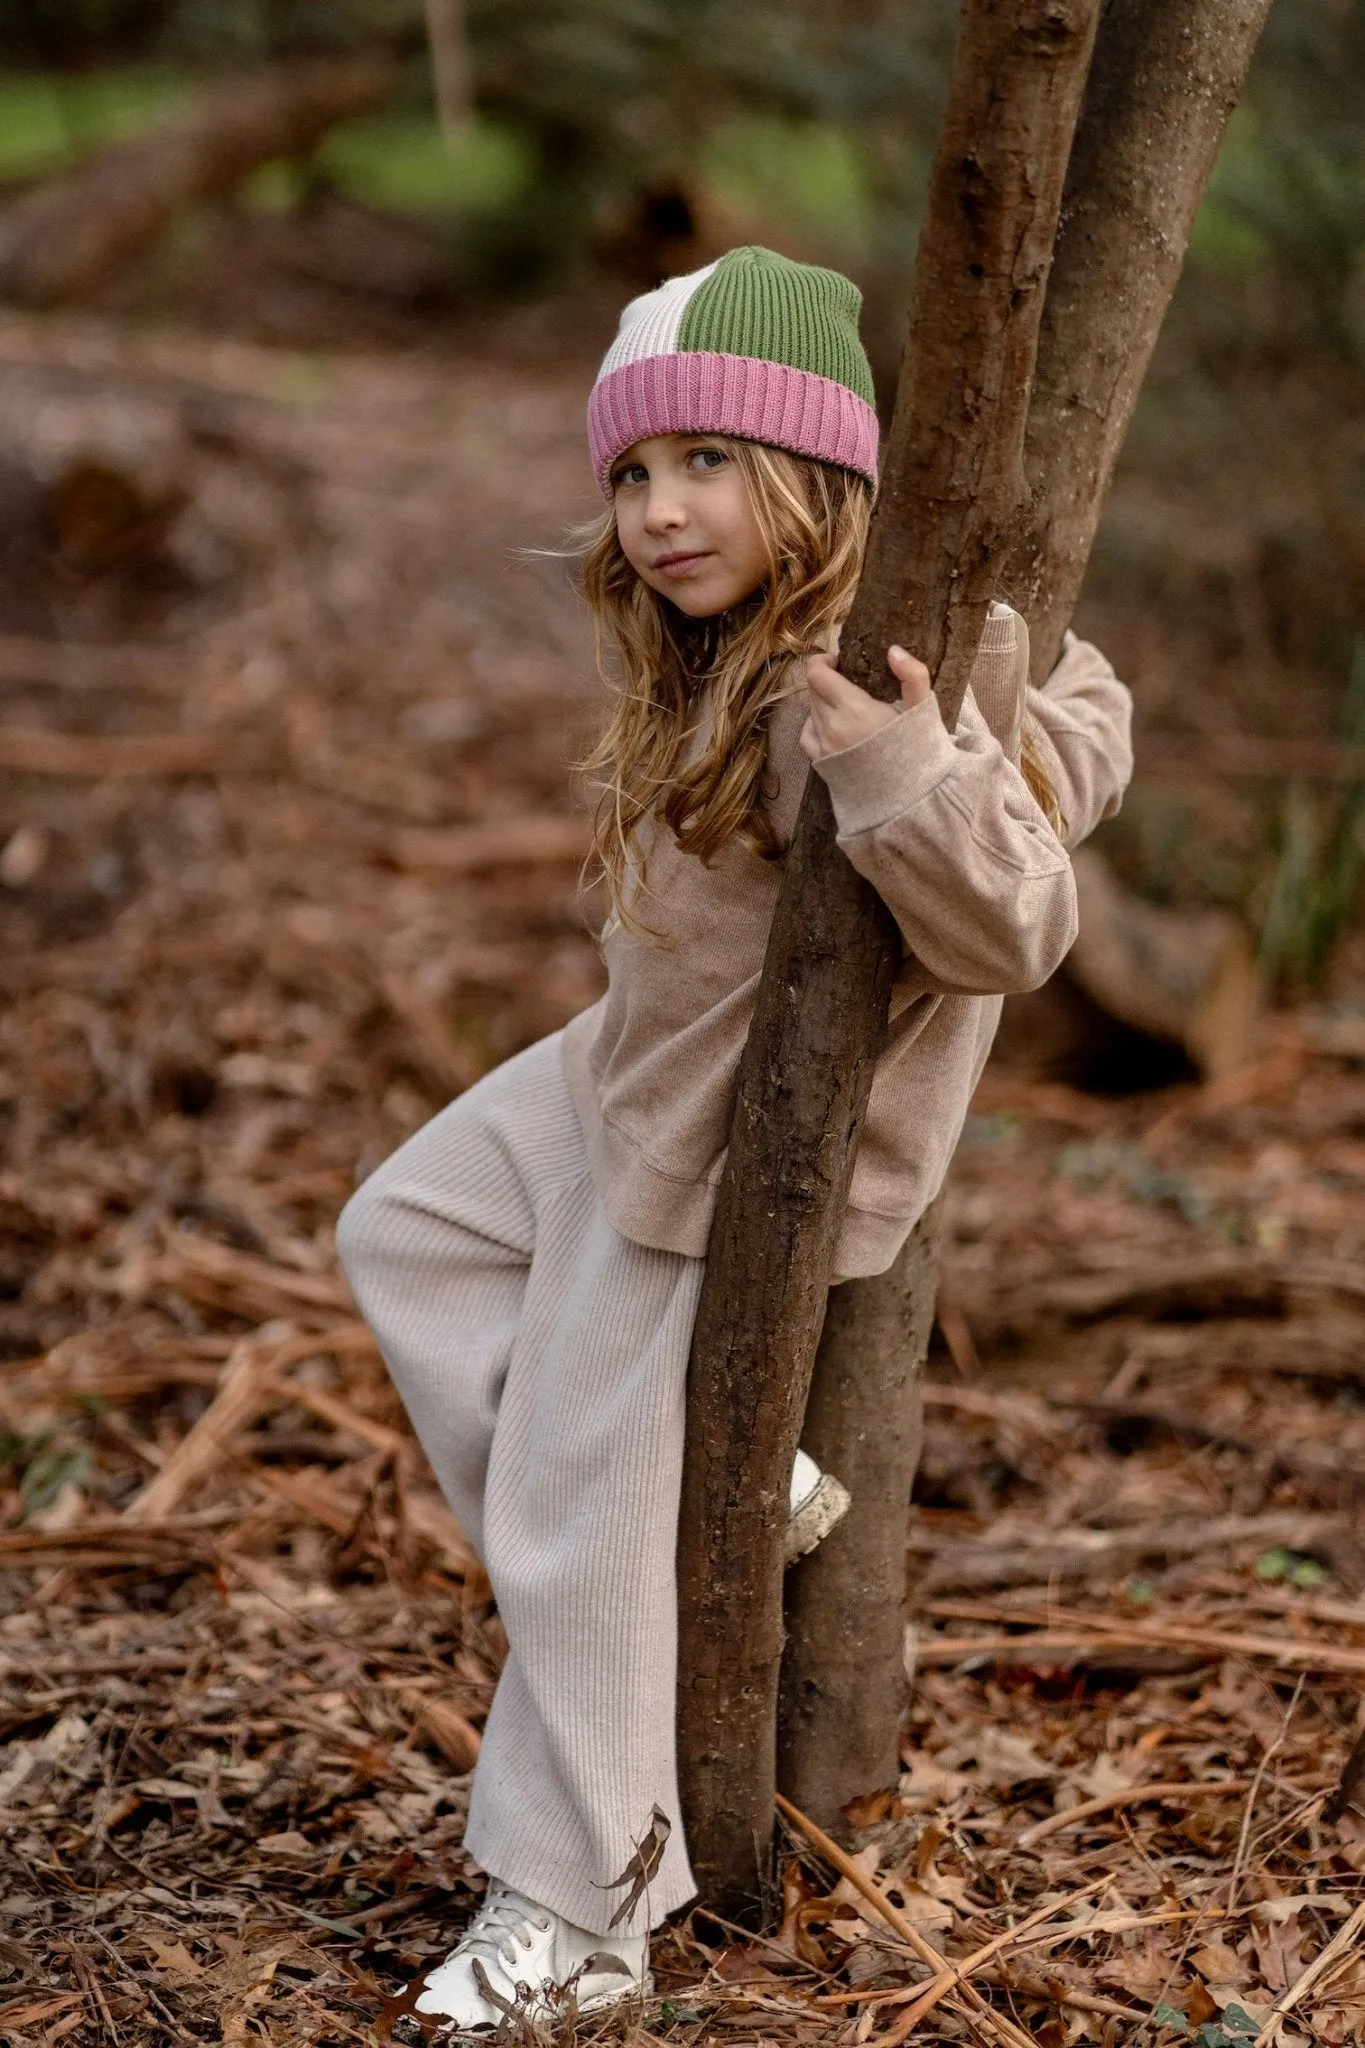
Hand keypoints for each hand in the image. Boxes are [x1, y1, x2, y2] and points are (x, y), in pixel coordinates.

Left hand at [800, 644, 931, 761]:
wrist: (913, 794)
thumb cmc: (919, 749)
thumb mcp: (922, 707)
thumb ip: (912, 674)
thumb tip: (893, 650)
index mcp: (854, 708)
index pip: (816, 674)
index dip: (823, 662)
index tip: (839, 662)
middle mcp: (832, 727)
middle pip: (812, 691)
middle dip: (826, 681)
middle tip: (847, 683)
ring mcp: (824, 747)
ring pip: (810, 711)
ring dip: (823, 702)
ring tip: (846, 706)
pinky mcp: (822, 764)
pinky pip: (806, 735)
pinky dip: (814, 724)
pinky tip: (831, 725)